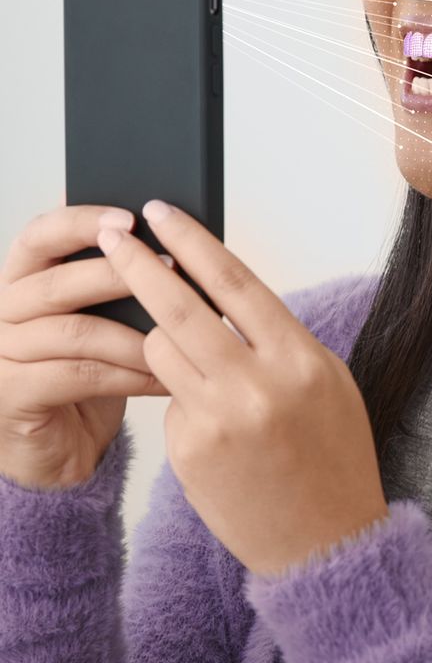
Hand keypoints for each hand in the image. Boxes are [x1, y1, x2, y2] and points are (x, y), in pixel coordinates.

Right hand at [0, 205, 171, 489]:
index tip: (132, 217)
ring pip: (74, 332)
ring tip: (182, 337)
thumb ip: (118, 283)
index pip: (40, 235)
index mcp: (23, 280)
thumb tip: (179, 242)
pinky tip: (163, 378)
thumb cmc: (90, 375)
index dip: (81, 221)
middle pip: (56, 282)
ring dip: (136, 335)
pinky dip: (128, 375)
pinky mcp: (10, 393)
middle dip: (119, 274)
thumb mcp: (104, 320)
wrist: (61, 445)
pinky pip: (78, 375)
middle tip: (174, 271)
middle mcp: (2, 310)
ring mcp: (0, 353)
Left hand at [95, 200, 388, 576]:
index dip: (192, 242)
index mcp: (301, 359)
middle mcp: (258, 385)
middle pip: (180, 307)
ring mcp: (219, 420)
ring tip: (201, 368)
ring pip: (162, 351)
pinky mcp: (188, 451)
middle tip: (111, 237)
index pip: (235, 283)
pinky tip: (220, 435)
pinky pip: (169, 402)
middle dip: (139, 265)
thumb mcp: (326, 385)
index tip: (161, 214)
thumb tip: (223, 296)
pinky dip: (185, 403)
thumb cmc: (333, 457)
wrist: (326, 542)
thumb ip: (278, 341)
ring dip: (166, 344)